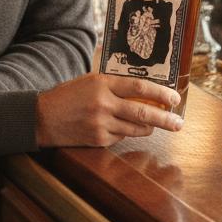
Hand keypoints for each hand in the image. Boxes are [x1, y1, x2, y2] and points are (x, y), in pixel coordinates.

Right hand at [35, 73, 182, 147]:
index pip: (139, 88)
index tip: (174, 98)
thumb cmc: (68, 96)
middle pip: (143, 113)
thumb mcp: (90, 81)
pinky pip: (121, 137)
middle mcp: (103, 104)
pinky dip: (127, 133)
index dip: (161, 93)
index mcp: (102, 83)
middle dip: (165, 119)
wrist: (41, 117)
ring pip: (136, 129)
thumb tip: (145, 92)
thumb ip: (114, 85)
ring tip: (157, 126)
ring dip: (149, 128)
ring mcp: (101, 124)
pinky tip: (123, 128)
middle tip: (179, 123)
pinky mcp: (98, 140)